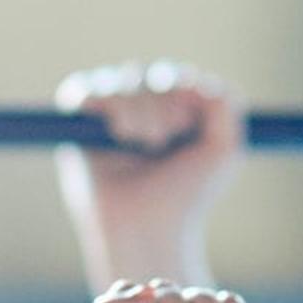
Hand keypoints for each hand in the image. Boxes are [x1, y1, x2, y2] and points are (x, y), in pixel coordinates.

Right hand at [56, 60, 243, 285]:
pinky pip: (90, 90)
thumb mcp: (224, 149)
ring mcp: (108, 115)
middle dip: (163, 106)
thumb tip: (192, 77)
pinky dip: (111, 107)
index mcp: (173, 110)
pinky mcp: (78, 124)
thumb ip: (224, 102)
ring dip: (140, 111)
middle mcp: (139, 109)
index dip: (183, 92)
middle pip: (151, 75)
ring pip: (125, 80)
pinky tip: (122, 135)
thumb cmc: (185, 195)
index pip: (176, 75)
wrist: (149, 227)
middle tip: (161, 143)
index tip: (187, 126)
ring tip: (143, 145)